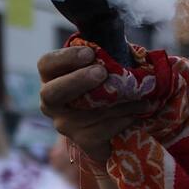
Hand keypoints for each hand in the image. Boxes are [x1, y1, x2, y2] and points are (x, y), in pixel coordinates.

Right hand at [38, 46, 146, 164]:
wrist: (112, 132)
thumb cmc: (106, 92)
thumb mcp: (103, 71)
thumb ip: (105, 59)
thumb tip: (120, 47)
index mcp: (52, 79)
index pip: (46, 65)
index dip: (65, 58)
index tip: (90, 53)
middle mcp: (51, 103)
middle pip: (53, 92)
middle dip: (77, 81)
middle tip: (101, 72)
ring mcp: (65, 124)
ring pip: (89, 112)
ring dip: (118, 103)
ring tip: (141, 97)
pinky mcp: (82, 141)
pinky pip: (103, 129)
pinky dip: (123, 119)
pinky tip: (138, 114)